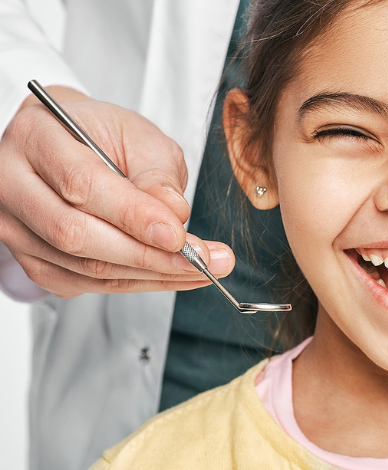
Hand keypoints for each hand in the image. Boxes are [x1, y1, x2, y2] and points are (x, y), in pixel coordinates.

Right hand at [0, 86, 233, 297]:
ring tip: (201, 269)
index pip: (82, 185)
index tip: (180, 236)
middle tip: (203, 260)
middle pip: (76, 234)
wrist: (69, 145)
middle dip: (148, 255)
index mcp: (36, 138)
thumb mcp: (138, 135)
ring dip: (150, 275)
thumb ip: (157, 173)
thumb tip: (174, 215)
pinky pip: (83, 283)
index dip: (134, 216)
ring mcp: (15, 227)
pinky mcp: (30, 259)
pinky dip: (134, 283)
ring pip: (82, 266)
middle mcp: (12, 184)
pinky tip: (171, 275)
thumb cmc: (102, 135)